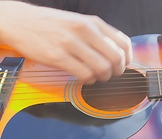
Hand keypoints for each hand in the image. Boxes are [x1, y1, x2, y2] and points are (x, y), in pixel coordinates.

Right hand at [0, 1, 131, 83]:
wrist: (19, 21)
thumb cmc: (51, 24)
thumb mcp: (79, 22)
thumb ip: (98, 35)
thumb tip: (118, 54)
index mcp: (93, 22)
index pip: (124, 43)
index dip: (128, 58)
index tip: (123, 65)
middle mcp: (85, 31)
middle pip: (116, 58)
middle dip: (117, 71)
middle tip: (111, 74)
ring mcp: (71, 43)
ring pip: (102, 68)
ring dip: (103, 77)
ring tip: (97, 77)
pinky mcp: (58, 57)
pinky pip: (84, 74)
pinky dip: (89, 80)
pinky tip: (85, 78)